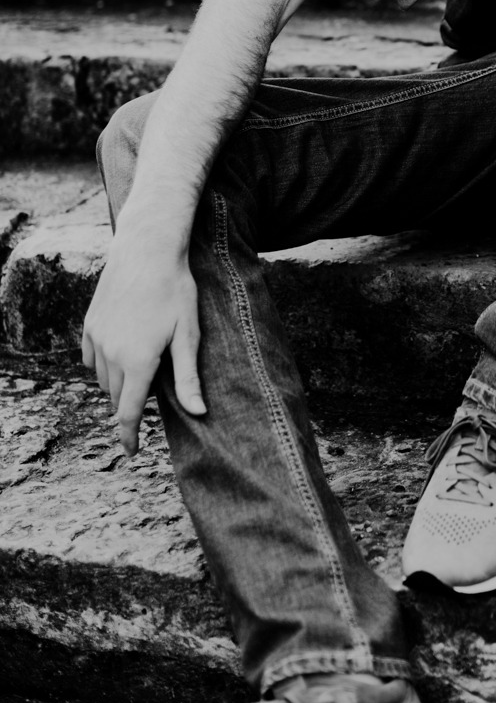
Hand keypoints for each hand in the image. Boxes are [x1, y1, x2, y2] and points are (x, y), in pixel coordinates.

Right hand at [81, 217, 205, 455]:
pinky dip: (102, 365)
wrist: (147, 251)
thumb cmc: (175, 290)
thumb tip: (199, 413)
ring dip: (119, 384)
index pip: (129, 412)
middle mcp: (111, 355)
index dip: (130, 435)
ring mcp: (97, 339)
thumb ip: (188, 376)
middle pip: (117, 397)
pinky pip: (89, 358)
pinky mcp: (89, 325)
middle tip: (150, 396)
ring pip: (103, 379)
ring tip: (141, 369)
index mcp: (137, 362)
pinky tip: (118, 356)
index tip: (131, 451)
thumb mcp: (188, 333)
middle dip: (131, 404)